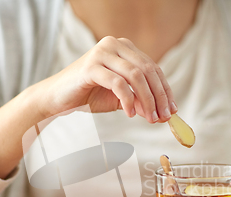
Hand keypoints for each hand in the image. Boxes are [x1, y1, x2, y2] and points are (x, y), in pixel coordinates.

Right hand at [34, 36, 176, 122]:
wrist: (58, 99)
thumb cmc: (89, 96)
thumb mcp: (121, 99)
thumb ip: (140, 102)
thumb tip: (162, 115)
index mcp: (124, 48)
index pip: (153, 68)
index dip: (165, 90)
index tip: (172, 110)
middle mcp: (114, 44)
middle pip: (147, 70)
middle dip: (159, 96)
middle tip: (163, 117)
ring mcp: (102, 53)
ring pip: (135, 76)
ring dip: (146, 100)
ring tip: (150, 118)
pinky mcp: (91, 66)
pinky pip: (118, 83)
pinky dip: (128, 100)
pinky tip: (131, 114)